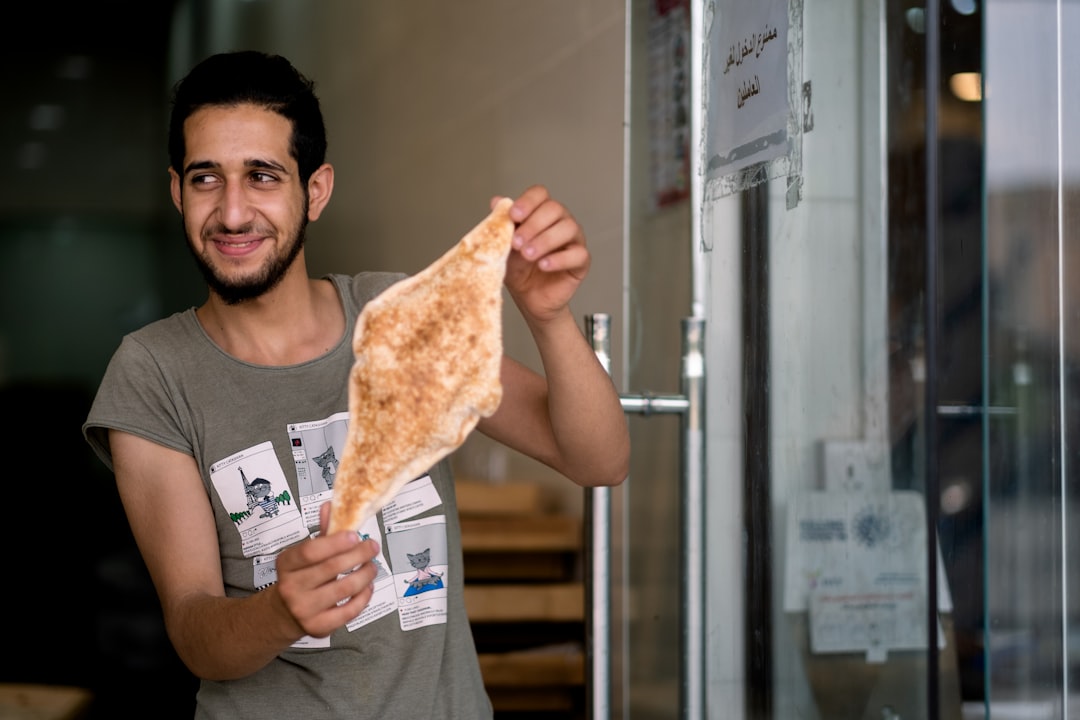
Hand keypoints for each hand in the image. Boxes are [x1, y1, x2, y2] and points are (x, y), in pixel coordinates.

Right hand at [272, 502, 379, 638]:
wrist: (285, 613)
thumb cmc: (301, 577)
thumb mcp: (304, 554)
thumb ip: (322, 533)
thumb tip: (331, 505)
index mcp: (287, 564)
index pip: (310, 551)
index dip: (335, 542)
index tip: (355, 535)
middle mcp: (291, 587)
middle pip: (332, 568)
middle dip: (358, 555)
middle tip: (373, 546)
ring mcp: (304, 609)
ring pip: (344, 589)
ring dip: (365, 574)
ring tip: (372, 566)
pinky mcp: (318, 627)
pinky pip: (349, 611)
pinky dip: (364, 597)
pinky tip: (367, 586)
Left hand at [494, 185, 589, 324]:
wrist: (528, 298)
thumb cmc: (518, 269)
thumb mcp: (504, 246)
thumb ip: (502, 224)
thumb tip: (497, 202)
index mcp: (541, 213)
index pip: (540, 194)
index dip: (527, 202)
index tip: (513, 216)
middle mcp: (560, 221)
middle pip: (554, 209)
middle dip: (533, 225)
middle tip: (516, 243)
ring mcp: (574, 240)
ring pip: (568, 228)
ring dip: (545, 240)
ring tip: (528, 255)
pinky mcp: (581, 261)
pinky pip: (578, 254)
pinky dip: (559, 259)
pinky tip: (544, 265)